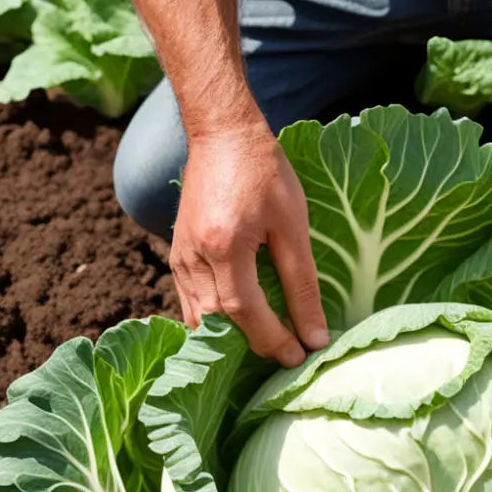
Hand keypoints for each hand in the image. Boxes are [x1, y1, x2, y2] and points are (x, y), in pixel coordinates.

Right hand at [170, 120, 328, 366]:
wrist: (222, 134)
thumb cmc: (263, 172)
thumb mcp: (293, 224)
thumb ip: (303, 284)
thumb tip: (315, 335)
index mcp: (224, 246)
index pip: (245, 313)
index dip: (272, 340)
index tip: (298, 357)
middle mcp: (193, 257)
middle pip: (218, 324)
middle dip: (252, 348)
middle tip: (286, 358)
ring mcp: (179, 258)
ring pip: (200, 320)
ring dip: (231, 341)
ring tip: (265, 348)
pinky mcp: (176, 256)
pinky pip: (191, 304)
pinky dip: (215, 324)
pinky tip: (241, 328)